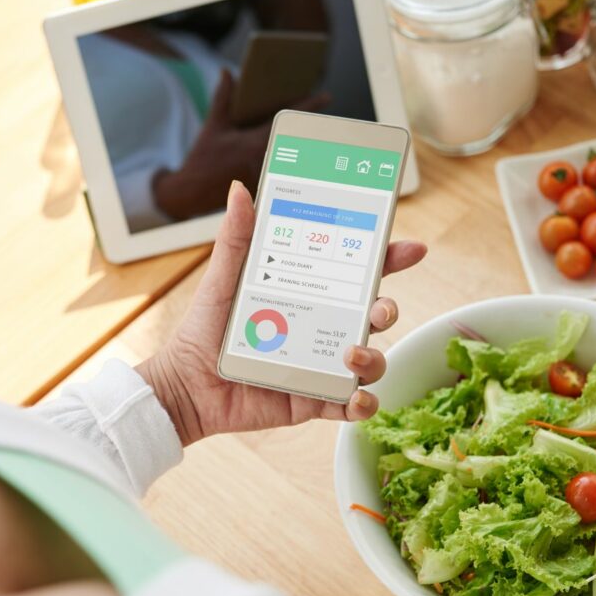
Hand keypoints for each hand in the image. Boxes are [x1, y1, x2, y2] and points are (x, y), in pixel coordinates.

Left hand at [137, 181, 426, 445]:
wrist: (186, 386)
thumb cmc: (204, 331)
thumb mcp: (222, 280)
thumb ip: (236, 239)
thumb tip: (240, 190)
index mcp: (309, 295)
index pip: (357, 273)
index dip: (388, 259)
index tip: (409, 248)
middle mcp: (322, 329)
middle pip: (373, 316)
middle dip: (387, 309)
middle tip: (378, 310)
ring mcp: (321, 366)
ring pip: (370, 361)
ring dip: (374, 358)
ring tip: (351, 355)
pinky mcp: (313, 400)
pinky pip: (351, 405)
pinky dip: (362, 404)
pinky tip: (355, 398)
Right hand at [153, 69, 329, 219]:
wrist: (192, 194)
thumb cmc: (203, 160)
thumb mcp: (214, 126)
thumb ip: (223, 98)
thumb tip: (227, 72)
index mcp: (256, 143)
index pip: (288, 120)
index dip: (309, 106)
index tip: (326, 96)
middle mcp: (265, 161)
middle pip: (297, 141)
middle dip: (310, 130)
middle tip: (326, 121)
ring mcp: (267, 177)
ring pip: (293, 159)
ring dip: (303, 149)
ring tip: (318, 140)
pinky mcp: (264, 189)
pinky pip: (283, 174)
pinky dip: (292, 165)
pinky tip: (302, 162)